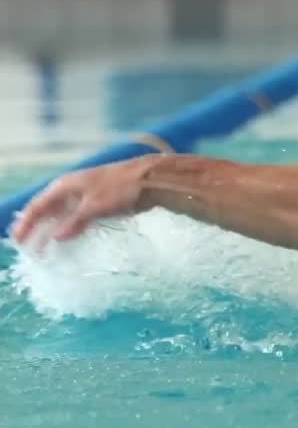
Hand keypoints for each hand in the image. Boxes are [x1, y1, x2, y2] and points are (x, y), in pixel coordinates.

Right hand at [8, 157, 156, 246]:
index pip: (37, 206)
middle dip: (36, 228)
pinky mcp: (99, 201)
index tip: (18, 240)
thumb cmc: (120, 189)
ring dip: (52, 229)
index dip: (26, 223)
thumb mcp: (95, 206)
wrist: (150, 178)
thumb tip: (55, 237)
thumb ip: (74, 221)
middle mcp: (71, 189)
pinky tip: (69, 236)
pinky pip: (77, 216)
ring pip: (62, 214)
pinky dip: (69, 227)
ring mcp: (85, 194)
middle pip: (47, 210)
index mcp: (64, 186)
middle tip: (28, 248)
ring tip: (45, 247)